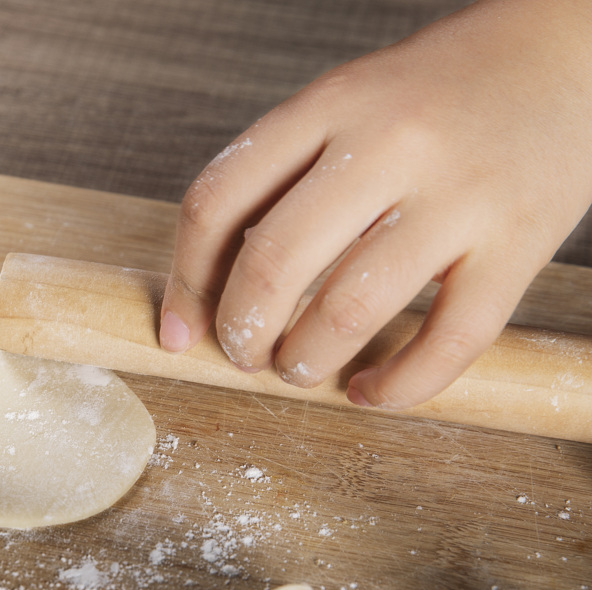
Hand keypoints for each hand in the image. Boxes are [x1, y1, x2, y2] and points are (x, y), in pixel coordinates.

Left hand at [160, 0, 591, 408]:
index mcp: (329, 103)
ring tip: (298, 369)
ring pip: (350, 308)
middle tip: (243, 355)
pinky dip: (399, 386)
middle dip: (241, 332)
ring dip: (305, 361)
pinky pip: (449, 339)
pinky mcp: (521, 241)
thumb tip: (212, 287)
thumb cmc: (437, 92)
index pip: (218, 200)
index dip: (186, 281)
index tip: (181, 330)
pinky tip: (372, 394)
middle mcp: (389, 143)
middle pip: (273, 260)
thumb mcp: (346, 101)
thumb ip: (283, 174)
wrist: (566, 50)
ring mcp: (459, 193)